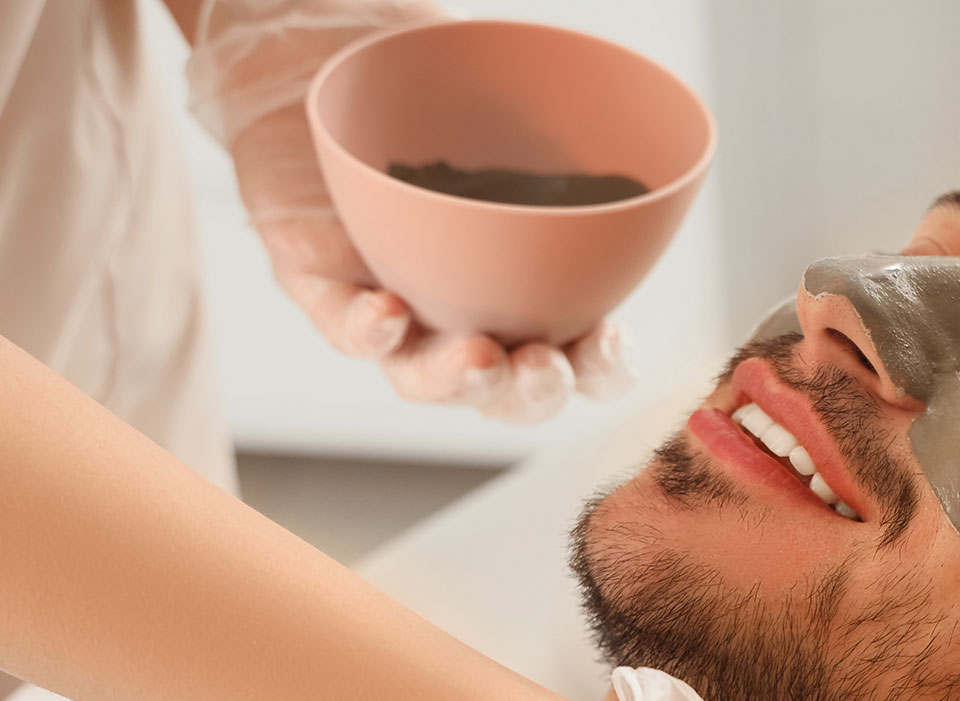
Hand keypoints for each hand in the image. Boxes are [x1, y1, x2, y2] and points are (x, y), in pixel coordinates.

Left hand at [186, 0, 635, 422]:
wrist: (324, 49)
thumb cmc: (441, 83)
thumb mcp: (524, 119)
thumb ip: (575, 159)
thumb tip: (640, 169)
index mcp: (529, 289)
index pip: (577, 357)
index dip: (601, 370)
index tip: (611, 342)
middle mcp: (463, 310)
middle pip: (504, 388)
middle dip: (531, 392)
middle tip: (544, 366)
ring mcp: (391, 303)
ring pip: (421, 376)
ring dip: (456, 381)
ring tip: (480, 358)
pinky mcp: (319, 284)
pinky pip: (340, 326)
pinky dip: (366, 332)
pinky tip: (389, 314)